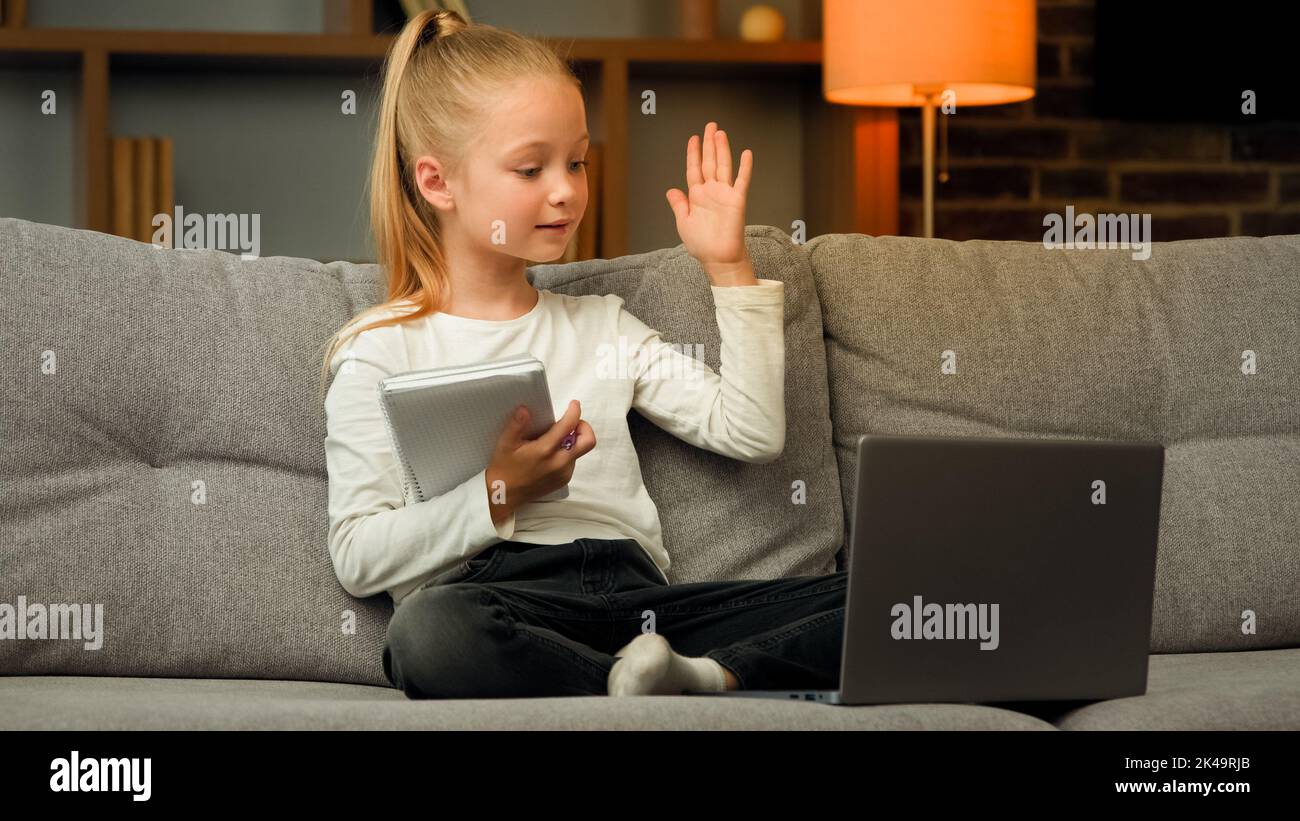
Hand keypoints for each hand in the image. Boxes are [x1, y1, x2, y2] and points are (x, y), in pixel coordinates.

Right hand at [484, 400, 594, 521]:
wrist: (504, 495)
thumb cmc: (504, 467)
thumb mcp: (505, 444)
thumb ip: (516, 424)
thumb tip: (526, 408)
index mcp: (545, 450)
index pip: (569, 426)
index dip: (574, 411)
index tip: (574, 404)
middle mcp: (559, 463)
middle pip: (588, 441)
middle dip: (584, 427)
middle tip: (571, 423)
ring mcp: (564, 473)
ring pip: (579, 451)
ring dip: (573, 440)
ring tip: (553, 439)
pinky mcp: (563, 480)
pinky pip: (572, 461)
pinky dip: (567, 452)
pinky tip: (550, 453)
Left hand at [665, 121, 752, 275]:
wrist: (718, 259)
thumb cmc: (702, 245)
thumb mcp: (683, 222)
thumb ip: (679, 205)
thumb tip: (671, 190)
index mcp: (697, 196)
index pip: (694, 169)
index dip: (693, 153)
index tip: (693, 139)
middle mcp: (711, 192)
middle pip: (709, 162)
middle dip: (709, 144)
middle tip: (710, 126)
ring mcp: (725, 194)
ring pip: (723, 166)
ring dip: (722, 149)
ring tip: (720, 133)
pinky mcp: (737, 200)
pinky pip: (742, 180)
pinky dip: (745, 167)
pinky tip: (746, 154)